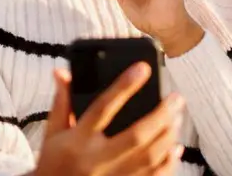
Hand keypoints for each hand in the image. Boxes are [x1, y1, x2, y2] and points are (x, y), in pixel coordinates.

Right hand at [34, 66, 183, 175]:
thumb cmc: (53, 163)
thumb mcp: (53, 132)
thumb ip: (62, 102)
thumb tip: (62, 71)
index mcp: (78, 139)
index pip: (103, 107)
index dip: (124, 86)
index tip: (142, 69)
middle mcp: (97, 159)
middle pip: (136, 135)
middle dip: (161, 114)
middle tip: (176, 98)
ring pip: (149, 157)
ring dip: (168, 136)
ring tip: (177, 117)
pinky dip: (168, 162)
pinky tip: (176, 147)